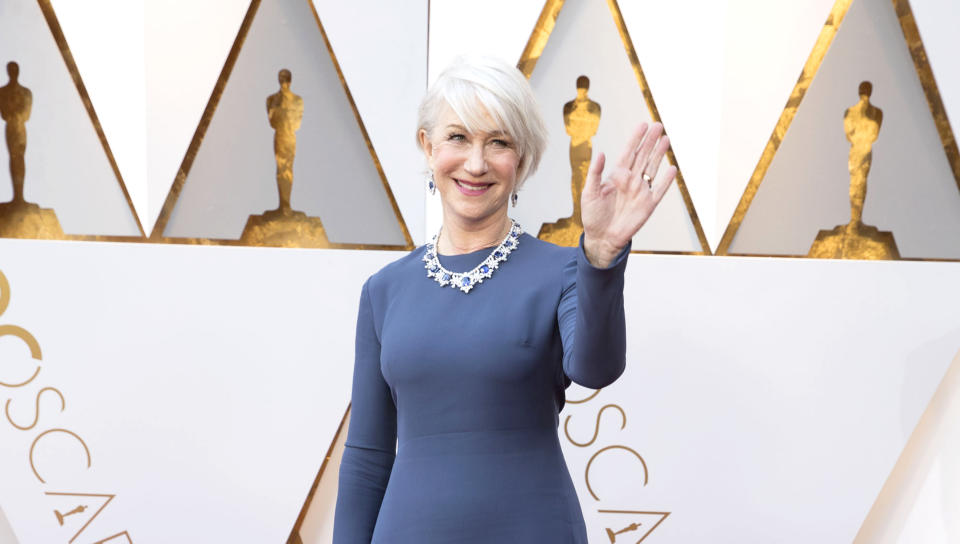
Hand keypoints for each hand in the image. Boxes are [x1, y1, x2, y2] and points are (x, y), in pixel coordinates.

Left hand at [581, 122, 676, 266]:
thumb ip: (595, 173)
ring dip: (659, 154)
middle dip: (650, 141)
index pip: (628, 152)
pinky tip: (672, 169)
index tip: (643, 125)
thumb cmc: (593, 215)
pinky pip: (659, 191)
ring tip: (666, 139)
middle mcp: (630, 180)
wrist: (601, 238)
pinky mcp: (648, 205)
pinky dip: (666, 181)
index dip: (635, 139)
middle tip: (658, 126)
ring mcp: (640, 191)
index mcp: (616, 175)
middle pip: (643, 156)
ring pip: (652, 168)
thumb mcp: (589, 193)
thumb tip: (600, 153)